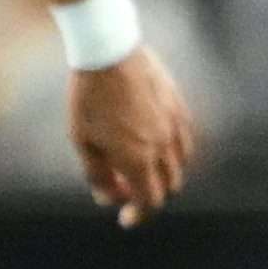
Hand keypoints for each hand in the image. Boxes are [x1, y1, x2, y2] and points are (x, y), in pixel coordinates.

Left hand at [69, 46, 196, 227]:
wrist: (108, 50)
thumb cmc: (89, 96)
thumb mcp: (82, 140)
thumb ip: (97, 174)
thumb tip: (107, 198)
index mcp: (137, 159)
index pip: (150, 202)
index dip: (138, 215)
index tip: (125, 218)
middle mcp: (162, 146)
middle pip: (168, 187)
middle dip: (150, 195)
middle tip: (127, 189)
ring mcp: (174, 124)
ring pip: (181, 164)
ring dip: (164, 173)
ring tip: (142, 165)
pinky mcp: (179, 105)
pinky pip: (185, 139)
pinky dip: (174, 151)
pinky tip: (156, 142)